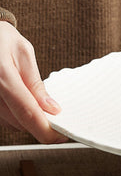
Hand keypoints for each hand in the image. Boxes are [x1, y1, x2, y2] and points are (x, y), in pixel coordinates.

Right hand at [0, 22, 66, 141]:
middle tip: (55, 114)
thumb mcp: (24, 54)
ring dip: (27, 119)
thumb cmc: (1, 38)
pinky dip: (16, 115)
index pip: (27, 112)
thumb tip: (51, 109)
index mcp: (3, 76)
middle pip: (19, 122)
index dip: (45, 130)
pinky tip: (21, 101)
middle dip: (39, 122)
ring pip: (11, 123)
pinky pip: (3, 118)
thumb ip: (36, 84)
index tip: (60, 137)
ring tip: (36, 101)